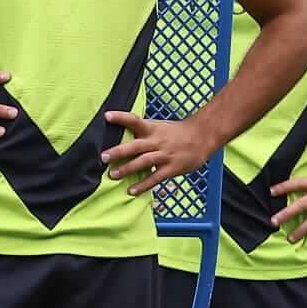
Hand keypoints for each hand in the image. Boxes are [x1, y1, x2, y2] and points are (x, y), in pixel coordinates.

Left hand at [102, 112, 220, 194]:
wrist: (203, 136)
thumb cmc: (178, 133)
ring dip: (127, 169)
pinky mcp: (172, 168)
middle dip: (118, 151)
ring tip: (113, 175)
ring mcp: (164, 155)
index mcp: (152, 129)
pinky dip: (143, 185)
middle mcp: (156, 141)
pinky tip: (132, 191)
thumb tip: (123, 138)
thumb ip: (144, 133)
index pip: (134, 120)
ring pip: (143, 162)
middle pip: (135, 146)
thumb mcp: (160, 127)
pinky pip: (155, 177)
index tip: (106, 116)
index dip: (120, 117)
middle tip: (103, 157)